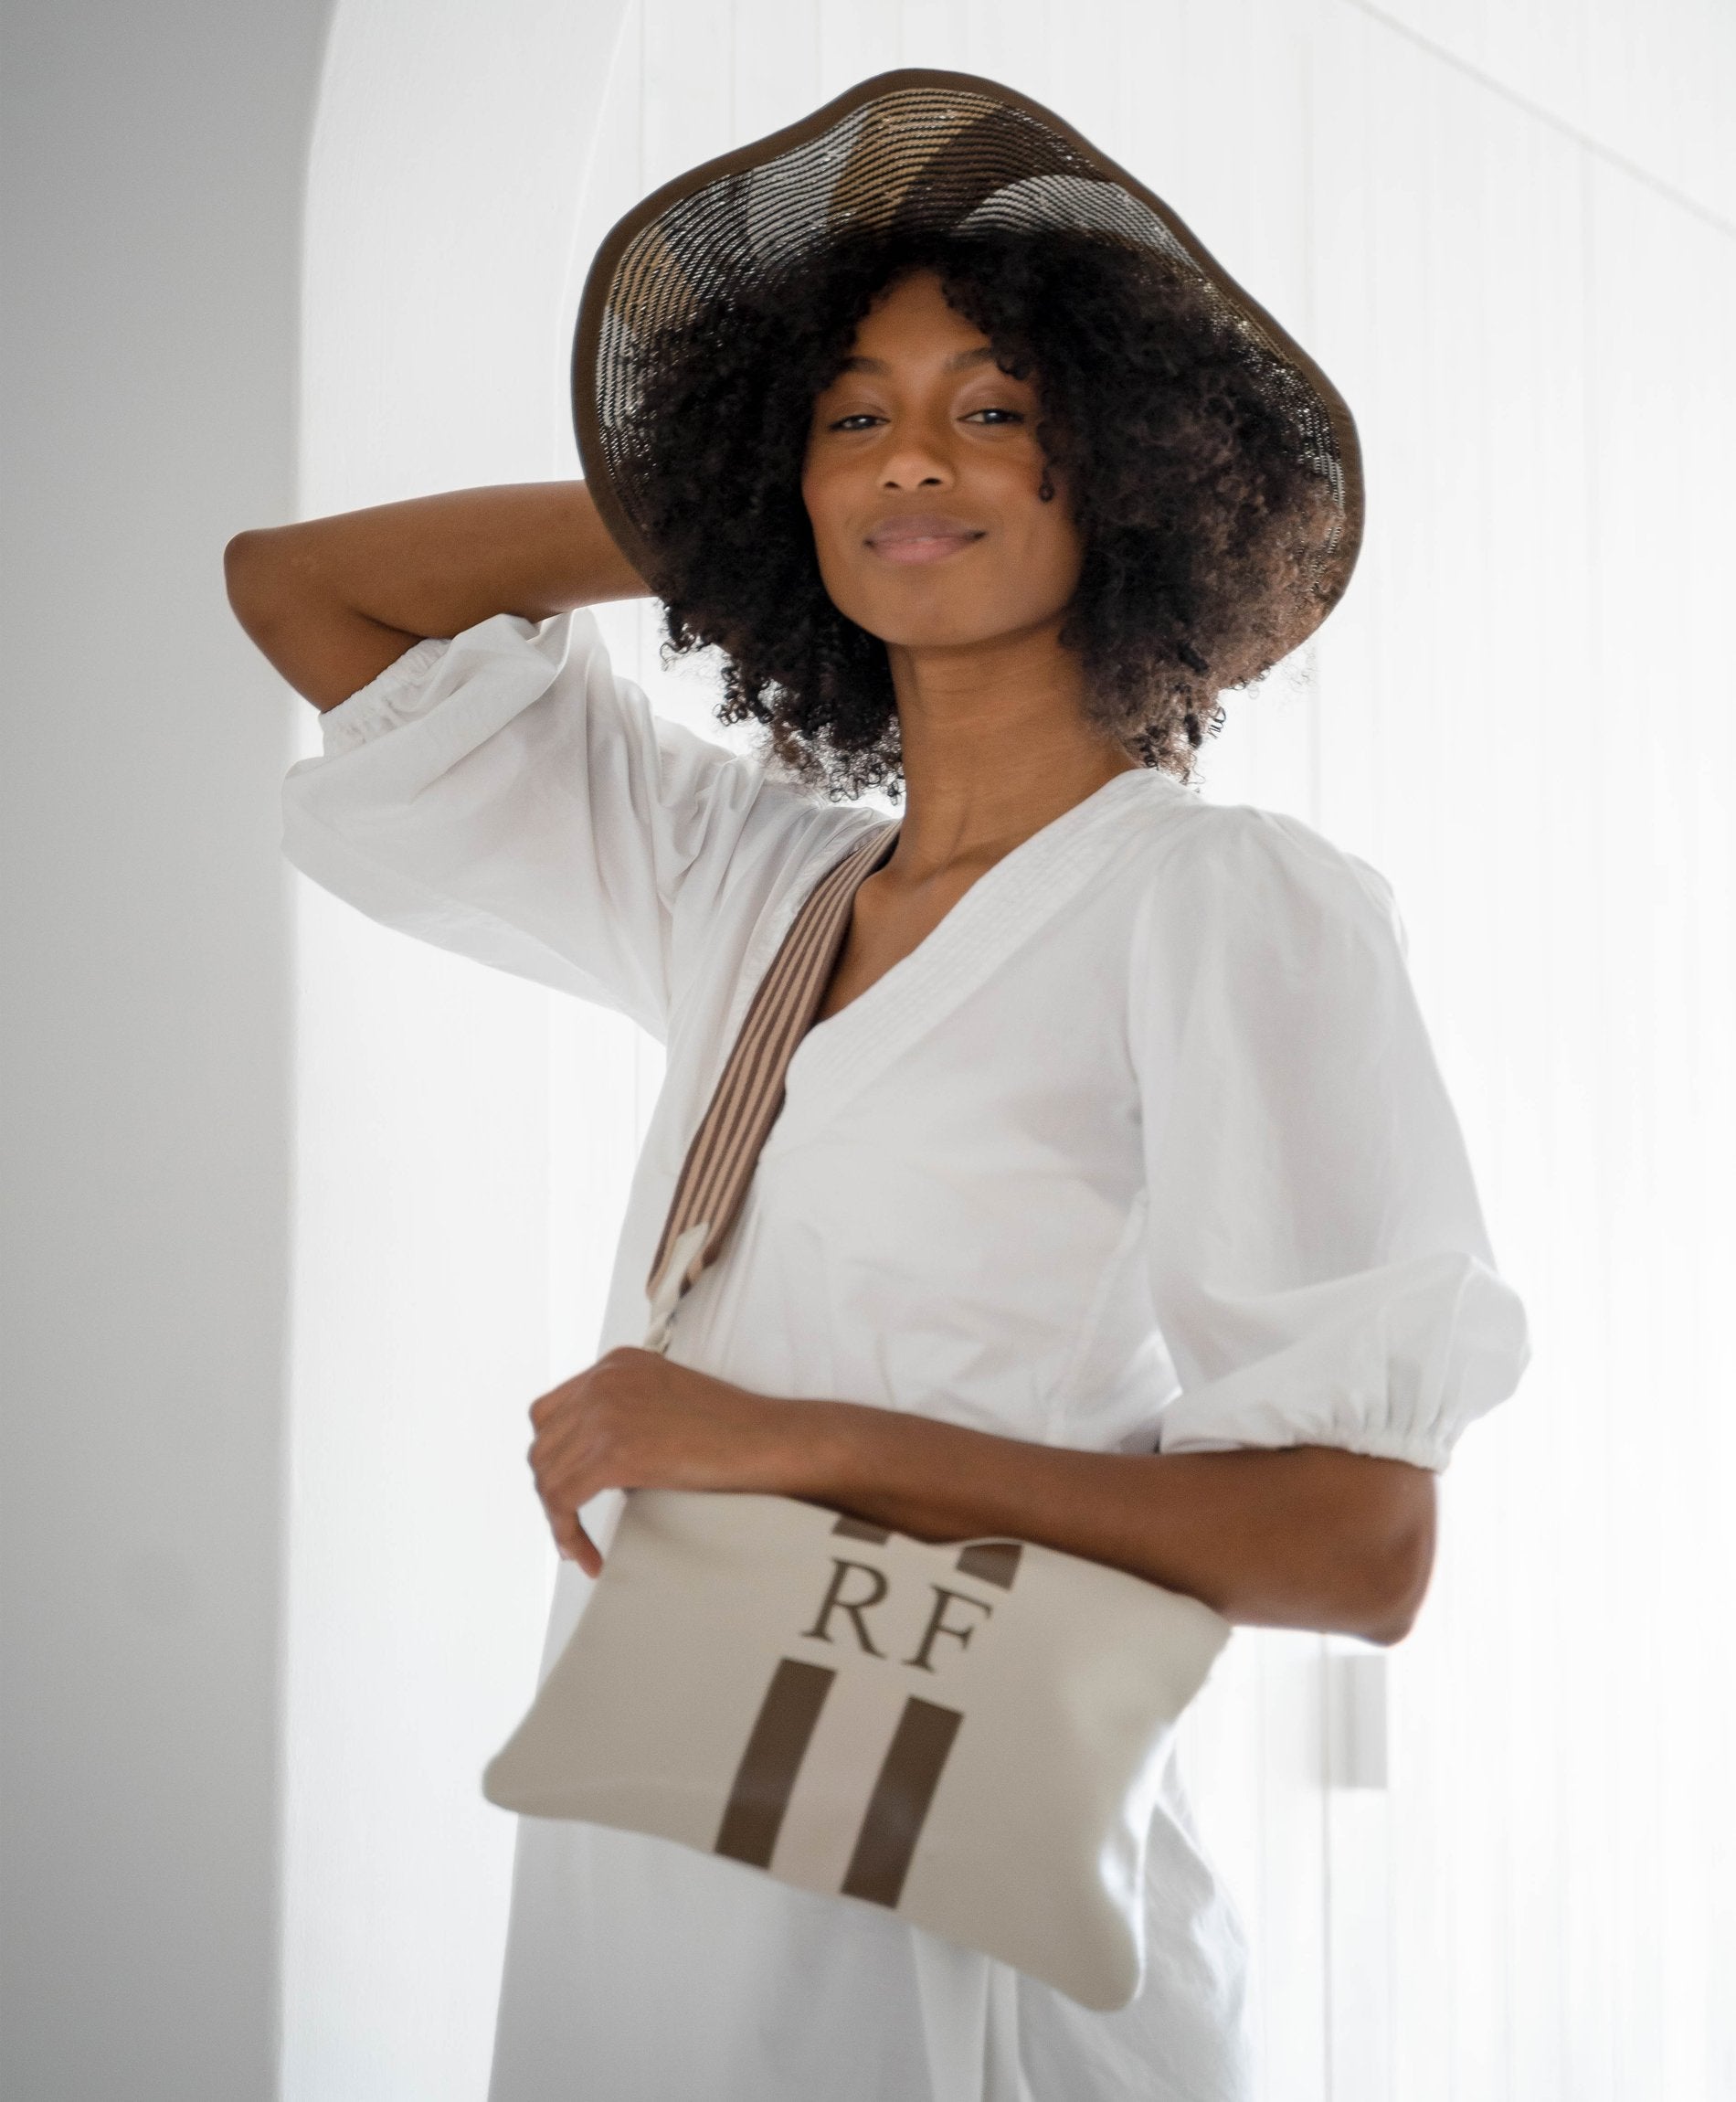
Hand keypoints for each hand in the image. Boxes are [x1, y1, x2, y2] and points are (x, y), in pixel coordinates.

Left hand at [526, 1348, 792, 1575]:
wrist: (767, 1441)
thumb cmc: (731, 1432)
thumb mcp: (665, 1401)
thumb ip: (624, 1412)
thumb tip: (588, 1463)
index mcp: (616, 1364)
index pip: (550, 1411)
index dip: (553, 1459)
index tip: (567, 1493)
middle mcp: (603, 1379)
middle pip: (542, 1443)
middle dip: (551, 1489)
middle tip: (570, 1526)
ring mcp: (606, 1411)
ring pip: (547, 1474)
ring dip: (557, 1517)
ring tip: (578, 1546)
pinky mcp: (614, 1450)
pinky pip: (563, 1499)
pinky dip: (568, 1533)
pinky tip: (588, 1556)